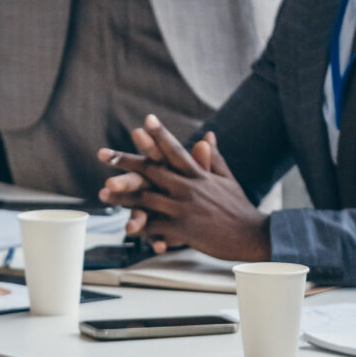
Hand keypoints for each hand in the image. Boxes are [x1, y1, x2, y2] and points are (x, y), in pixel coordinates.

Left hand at [95, 117, 270, 261]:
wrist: (252, 235)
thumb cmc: (239, 207)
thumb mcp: (227, 179)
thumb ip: (212, 158)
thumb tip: (207, 135)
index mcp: (199, 174)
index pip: (175, 150)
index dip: (160, 134)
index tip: (146, 120)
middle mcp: (189, 188)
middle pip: (152, 171)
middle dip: (126, 162)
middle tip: (104, 154)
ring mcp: (184, 209)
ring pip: (146, 200)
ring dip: (123, 196)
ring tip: (103, 193)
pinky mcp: (183, 230)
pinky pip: (155, 227)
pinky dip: (141, 228)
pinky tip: (126, 227)